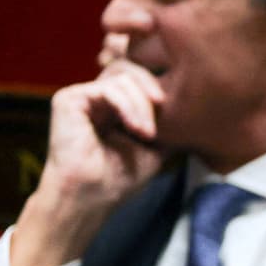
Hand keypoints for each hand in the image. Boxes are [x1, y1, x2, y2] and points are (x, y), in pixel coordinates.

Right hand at [11, 59, 167, 265]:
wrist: (91, 197)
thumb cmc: (120, 177)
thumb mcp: (157, 147)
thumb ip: (168, 123)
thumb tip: (196, 108)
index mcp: (115, 104)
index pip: (140, 77)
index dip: (159, 87)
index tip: (176, 110)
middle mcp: (97, 96)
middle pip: (132, 69)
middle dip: (153, 91)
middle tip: (162, 119)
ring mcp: (82, 95)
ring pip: (123, 77)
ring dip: (143, 106)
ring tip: (148, 134)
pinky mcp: (69, 99)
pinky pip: (107, 88)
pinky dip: (128, 106)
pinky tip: (137, 129)